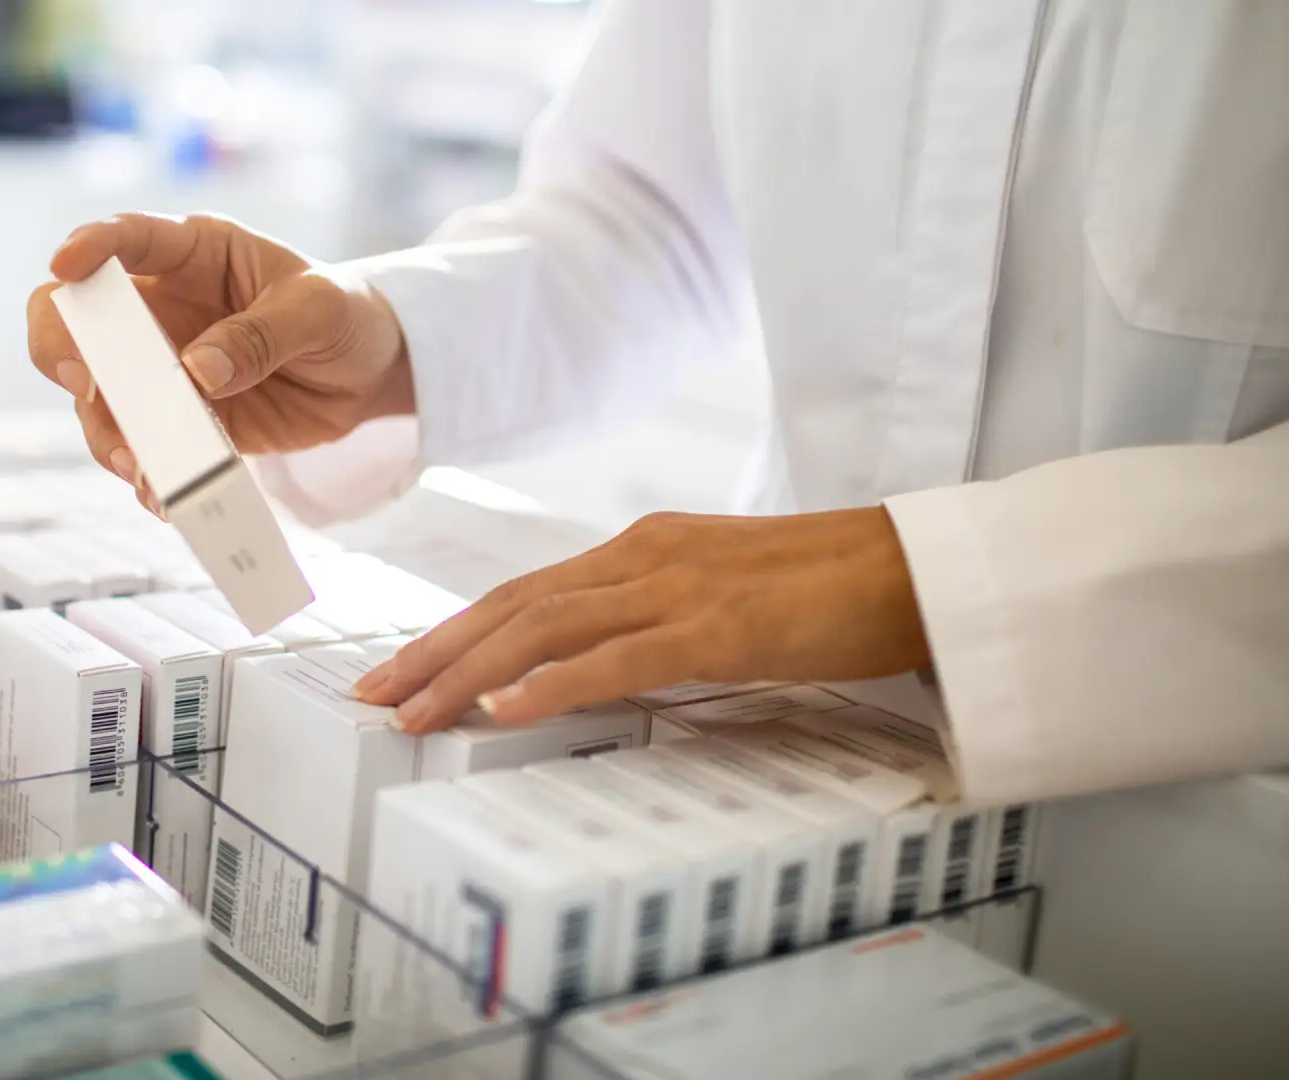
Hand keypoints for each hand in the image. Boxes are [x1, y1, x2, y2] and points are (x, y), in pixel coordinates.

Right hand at [29, 213, 412, 505]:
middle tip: (83, 383)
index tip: (65, 264)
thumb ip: (262, 334)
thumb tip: (197, 372)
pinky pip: (143, 448)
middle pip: (75, 319)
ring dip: (108, 432)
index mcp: (192, 253)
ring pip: (99, 399)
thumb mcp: (320, 310)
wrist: (370, 372)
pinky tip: (164, 495)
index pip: (126, 238)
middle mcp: (160, 308)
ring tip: (140, 465)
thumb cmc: (343, 314)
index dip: (87, 246)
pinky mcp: (179, 422)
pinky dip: (148, 474)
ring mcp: (160, 369)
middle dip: (61, 348)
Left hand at [352, 507, 931, 732]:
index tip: (400, 669)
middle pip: (513, 605)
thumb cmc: (825, 591)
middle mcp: (643, 557)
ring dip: (468, 673)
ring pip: (545, 628)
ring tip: (412, 713)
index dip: (454, 631)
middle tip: (372, 697)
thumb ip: (654, 624)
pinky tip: (503, 711)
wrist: (916, 569)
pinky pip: (618, 657)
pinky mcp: (718, 626)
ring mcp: (677, 586)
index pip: (524, 593)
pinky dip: (552, 684)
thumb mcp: (719, 601)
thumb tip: (595, 672)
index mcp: (641, 550)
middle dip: (434, 652)